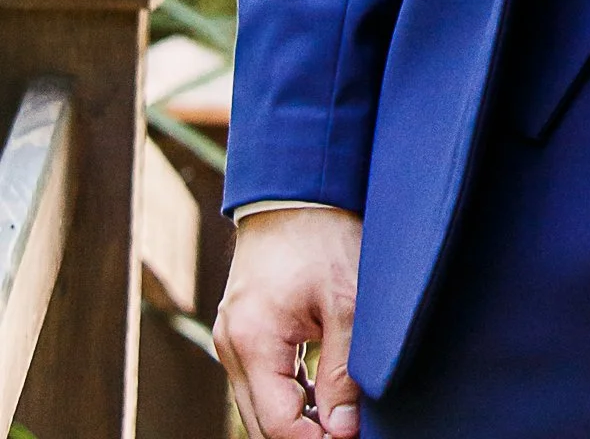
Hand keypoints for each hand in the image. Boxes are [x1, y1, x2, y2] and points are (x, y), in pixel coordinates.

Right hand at [215, 208, 362, 438]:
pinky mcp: (240, 331)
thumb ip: (343, 371)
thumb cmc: (324, 236)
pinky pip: (259, 381)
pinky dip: (286, 395)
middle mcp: (232, 346)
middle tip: (345, 433)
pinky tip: (319, 397)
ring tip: (339, 420)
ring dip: (294, 419)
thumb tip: (343, 431)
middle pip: (260, 423)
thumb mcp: (347, 303)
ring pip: (257, 405)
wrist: (296, 188)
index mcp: (253, 342)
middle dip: (302, 436)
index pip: (278, 424)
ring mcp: (231, 339)